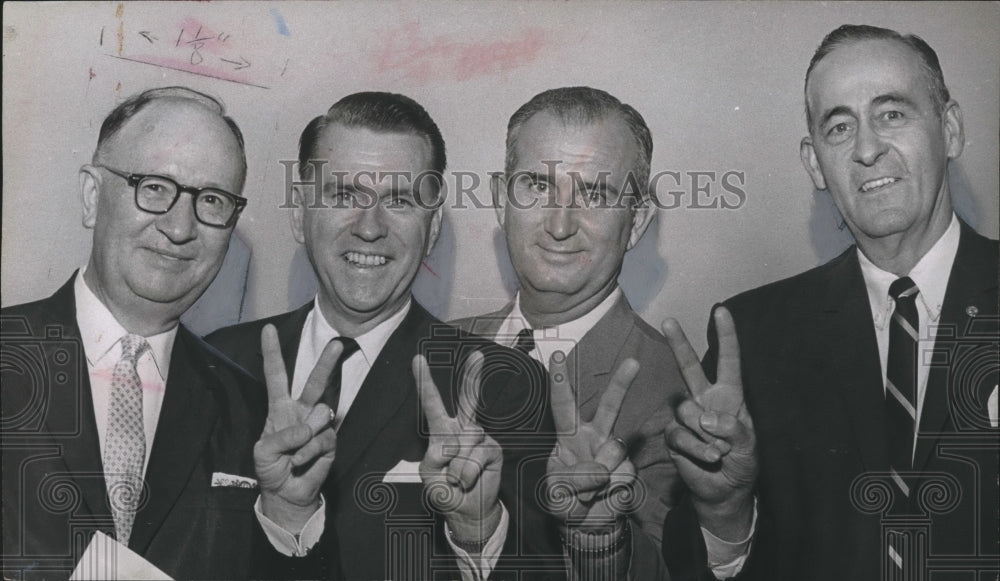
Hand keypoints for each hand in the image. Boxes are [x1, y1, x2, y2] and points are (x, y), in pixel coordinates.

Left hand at [255, 324, 341, 531]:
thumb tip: (309, 427)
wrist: (285, 493)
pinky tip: (300, 462)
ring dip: (305, 436)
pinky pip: (323, 439)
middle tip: (337, 344)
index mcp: (279, 408)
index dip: (272, 353)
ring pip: (322, 412)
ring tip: (293, 455)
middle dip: (326, 362)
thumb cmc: (270, 468)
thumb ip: (281, 436)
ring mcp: (318, 426)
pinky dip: (308, 452)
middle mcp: (301, 412)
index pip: (276, 376)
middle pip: (314, 382)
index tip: (267, 329)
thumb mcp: (262, 452)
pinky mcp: (330, 441)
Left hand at [413, 351, 502, 545]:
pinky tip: (468, 481)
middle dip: (472, 376)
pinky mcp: (493, 450)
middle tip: (477, 354)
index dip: (425, 382)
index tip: (418, 358)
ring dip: (456, 468)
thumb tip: (451, 445)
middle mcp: (462, 429)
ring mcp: (480, 438)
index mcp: (441, 432)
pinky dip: (467, 474)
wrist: (468, 511)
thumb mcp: (429, 478)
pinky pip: (476, 457)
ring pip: (465, 443)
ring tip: (455, 479)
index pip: (432, 404)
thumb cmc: (445, 491)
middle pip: (467, 399)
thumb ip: (434, 461)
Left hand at [545, 351, 639, 528]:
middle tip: (633, 362)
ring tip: (589, 490)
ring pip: (614, 448)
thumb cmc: (566, 502)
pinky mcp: (629, 470)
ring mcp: (613, 452)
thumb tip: (601, 469)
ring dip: (598, 475)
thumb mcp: (555, 493)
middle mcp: (593, 437)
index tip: (557, 356)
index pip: (562, 405)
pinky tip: (605, 494)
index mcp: (568, 436)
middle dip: (621, 384)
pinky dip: (611, 489)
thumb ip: (571, 479)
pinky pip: (623, 474)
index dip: (559, 381)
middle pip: (608, 407)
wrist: (588, 526)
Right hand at [661, 307, 756, 539]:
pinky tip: (708, 458)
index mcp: (729, 397)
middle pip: (689, 367)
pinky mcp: (674, 436)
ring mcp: (687, 417)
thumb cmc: (742, 465)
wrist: (723, 492)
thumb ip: (734, 429)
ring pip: (685, 410)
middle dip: (678, 343)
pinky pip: (679, 434)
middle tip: (668, 320)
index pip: (729, 362)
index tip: (722, 310)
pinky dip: (696, 448)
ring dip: (705, 435)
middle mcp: (705, 401)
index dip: (726, 336)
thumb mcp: (749, 447)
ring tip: (718, 451)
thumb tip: (705, 417)